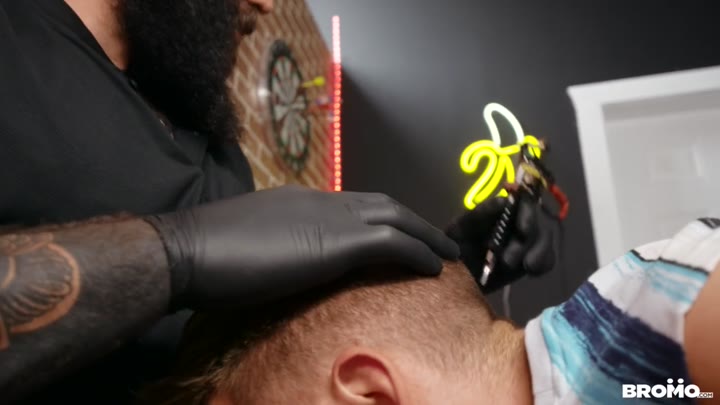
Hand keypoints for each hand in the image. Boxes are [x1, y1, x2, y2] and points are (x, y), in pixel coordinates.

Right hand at [146, 185, 458, 308]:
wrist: (189, 250)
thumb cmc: (208, 254)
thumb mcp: (250, 243)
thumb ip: (277, 245)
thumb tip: (288, 260)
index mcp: (300, 200)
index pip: (354, 206)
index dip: (383, 219)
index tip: (400, 234)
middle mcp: (321, 200)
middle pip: (383, 205)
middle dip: (414, 221)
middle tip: (437, 241)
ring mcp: (330, 217)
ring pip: (395, 218)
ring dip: (426, 235)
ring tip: (448, 253)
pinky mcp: (338, 241)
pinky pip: (392, 243)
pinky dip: (418, 252)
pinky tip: (435, 267)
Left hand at [446, 194, 554, 292]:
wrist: (452, 273)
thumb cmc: (453, 245)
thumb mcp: (459, 229)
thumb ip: (479, 215)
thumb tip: (502, 202)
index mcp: (500, 209)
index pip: (523, 201)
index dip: (528, 213)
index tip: (523, 230)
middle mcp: (516, 220)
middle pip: (537, 222)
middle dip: (527, 242)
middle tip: (507, 261)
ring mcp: (526, 240)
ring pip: (545, 240)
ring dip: (539, 254)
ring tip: (524, 268)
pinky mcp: (530, 259)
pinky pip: (547, 259)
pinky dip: (543, 265)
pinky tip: (530, 273)